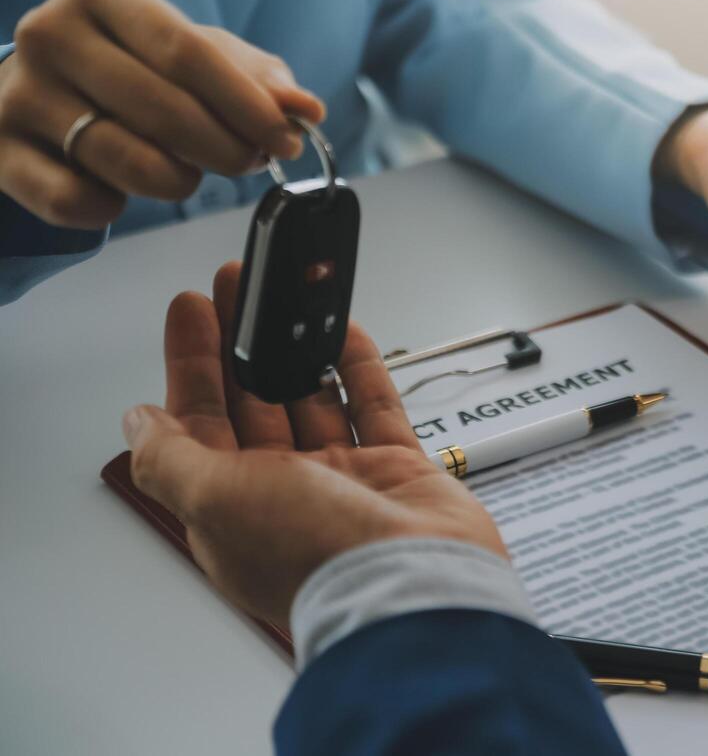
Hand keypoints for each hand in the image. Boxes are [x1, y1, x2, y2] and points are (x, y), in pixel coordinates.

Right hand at [0, 0, 324, 228]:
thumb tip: (305, 109)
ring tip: (188, 173)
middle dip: (225, 148)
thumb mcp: (195, 53)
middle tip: (250, 161)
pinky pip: (76, 201)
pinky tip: (120, 188)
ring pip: (124, 159)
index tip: (288, 138)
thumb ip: (256, 78)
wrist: (37, 89)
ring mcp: (17, 92)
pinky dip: (113, 207)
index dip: (247, 104)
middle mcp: (50, 32)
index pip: (189, 52)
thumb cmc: (134, 66)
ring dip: (178, 181)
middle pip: (163, 108)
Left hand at [123, 262, 504, 628]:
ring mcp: (345, 481)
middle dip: (239, 340)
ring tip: (283, 296)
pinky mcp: (398, 470)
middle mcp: (286, 494)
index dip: (192, 365)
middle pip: (255, 403)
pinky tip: (343, 332)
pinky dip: (359, 366)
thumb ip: (169, 458)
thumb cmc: (314, 554)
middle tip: (233, 287)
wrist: (412, 580)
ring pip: (313, 398)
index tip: (190, 311)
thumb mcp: (214, 499)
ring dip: (294, 345)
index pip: (199, 425)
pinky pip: (375, 406)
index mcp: (232, 508)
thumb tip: (137, 425)